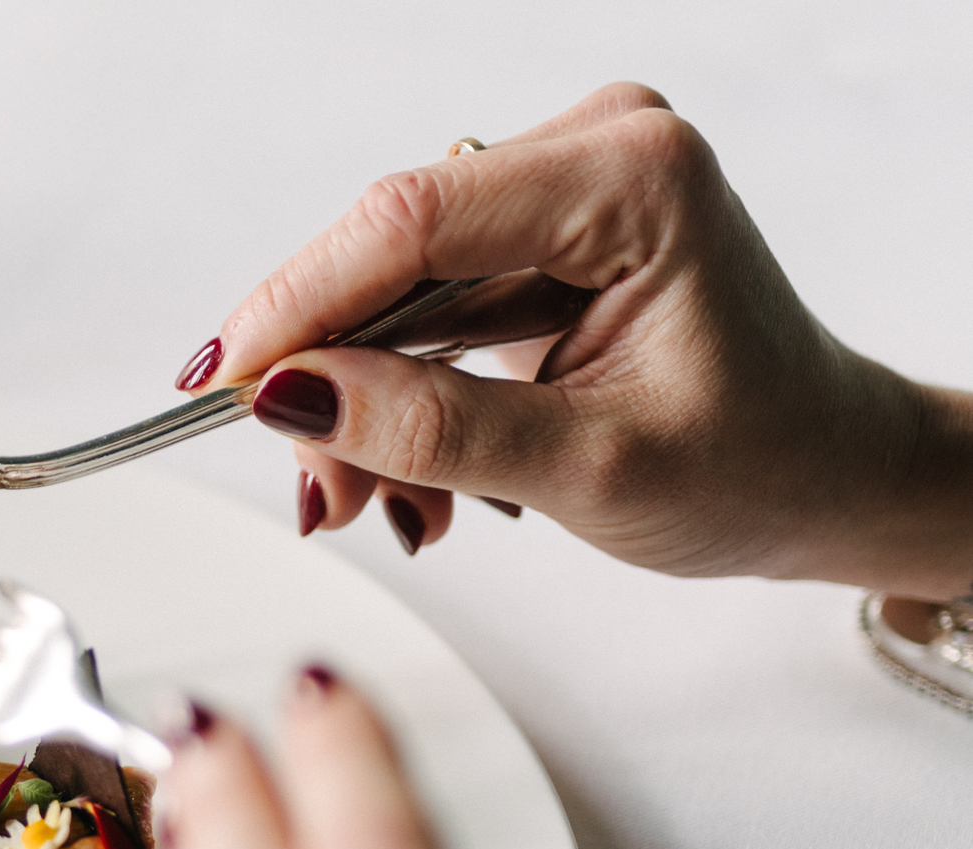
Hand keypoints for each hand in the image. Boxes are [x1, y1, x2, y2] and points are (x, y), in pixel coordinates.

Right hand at [182, 83, 972, 599]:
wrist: (819, 476)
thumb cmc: (756, 462)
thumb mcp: (589, 468)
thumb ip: (432, 428)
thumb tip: (294, 400)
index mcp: (634, 178)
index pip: (411, 218)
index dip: (297, 302)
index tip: (220, 384)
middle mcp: (593, 155)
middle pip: (387, 251)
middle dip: (328, 379)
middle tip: (319, 492)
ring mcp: (558, 191)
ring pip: (388, 290)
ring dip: (359, 404)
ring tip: (378, 503)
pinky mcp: (532, 237)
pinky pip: (415, 309)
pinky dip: (394, 396)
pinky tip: (409, 472)